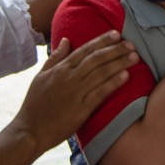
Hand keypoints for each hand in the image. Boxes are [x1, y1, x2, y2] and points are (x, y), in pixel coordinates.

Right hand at [15, 31, 137, 151]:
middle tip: (131, 44)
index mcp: (60, 69)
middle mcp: (69, 78)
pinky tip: (125, 76)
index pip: (85, 50)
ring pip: (101, 73)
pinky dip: (113, 83)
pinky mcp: (81, 110)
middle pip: (96, 59)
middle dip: (115, 50)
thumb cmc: (35, 104)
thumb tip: (67, 40)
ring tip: (134, 57)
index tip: (116, 34)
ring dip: (119, 63)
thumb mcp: (41, 76)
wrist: (30, 131)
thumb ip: (56, 57)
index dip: (102, 41)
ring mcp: (76, 93)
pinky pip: (100, 93)